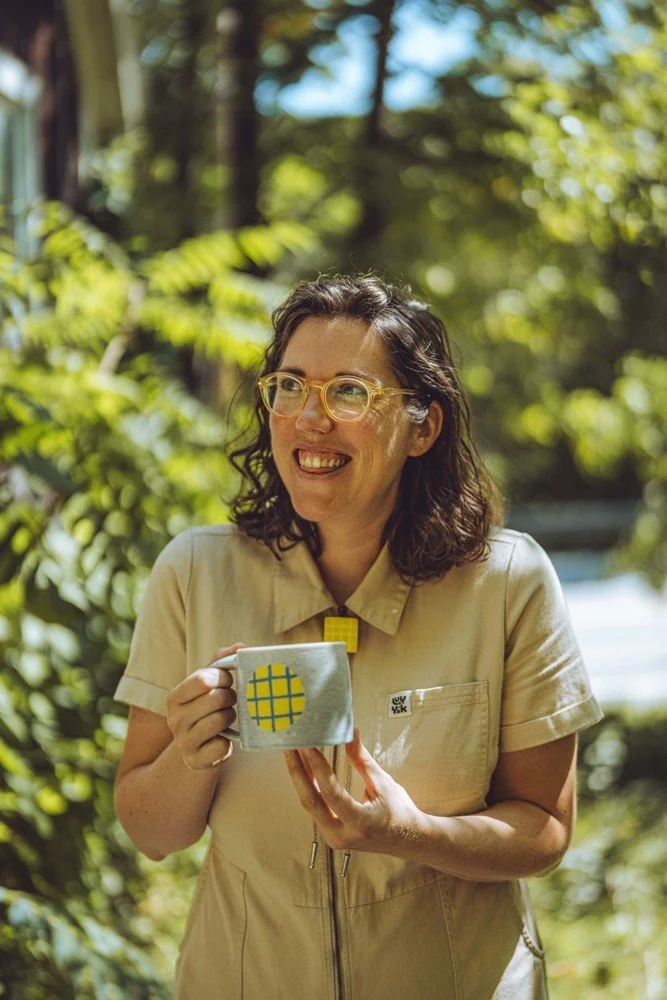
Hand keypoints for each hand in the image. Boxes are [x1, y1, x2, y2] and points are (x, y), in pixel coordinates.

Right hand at [165, 643, 243, 770]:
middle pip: (216, 699)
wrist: (195, 749)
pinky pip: (222, 747)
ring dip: (231, 717)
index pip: (204, 679)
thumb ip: (220, 661)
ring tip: (226, 718)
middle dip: (230, 698)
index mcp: (175, 697)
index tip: (227, 681)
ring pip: (221, 720)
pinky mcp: (195, 761)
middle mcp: (174, 719)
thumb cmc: (205, 708)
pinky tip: (222, 740)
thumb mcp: (206, 684)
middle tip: (229, 701)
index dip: (223, 678)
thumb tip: (241, 646)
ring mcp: (183, 742)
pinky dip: (227, 743)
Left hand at [285, 730, 426, 858]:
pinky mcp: (330, 834)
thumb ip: (362, 760)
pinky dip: (308, 786)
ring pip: (309, 805)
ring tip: (293, 752)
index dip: (317, 767)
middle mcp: (342, 835)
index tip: (308, 746)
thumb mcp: (384, 783)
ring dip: (300, 777)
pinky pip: (314, 808)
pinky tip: (304, 768)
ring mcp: (333, 838)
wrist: (407, 840)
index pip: (331, 793)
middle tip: (290, 746)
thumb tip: (351, 733)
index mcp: (360, 823)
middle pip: (311, 801)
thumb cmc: (400, 812)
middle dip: (298, 770)